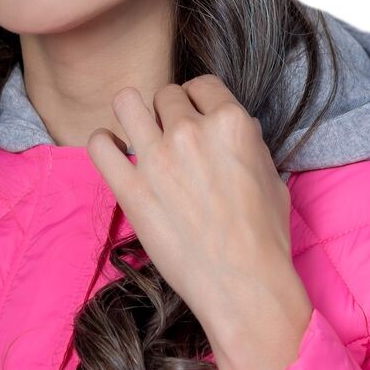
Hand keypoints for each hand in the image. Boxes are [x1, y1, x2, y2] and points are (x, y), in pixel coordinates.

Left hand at [86, 74, 305, 348]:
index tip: (195, 117)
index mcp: (231, 122)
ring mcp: (157, 158)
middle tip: (172, 139)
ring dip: (132, 113)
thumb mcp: (271, 175)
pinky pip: (99, 144)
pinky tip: (114, 153)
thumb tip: (235, 126)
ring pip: (127, 102)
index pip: (202, 84)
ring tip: (136, 132)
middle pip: (166, 95)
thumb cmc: (264, 236)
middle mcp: (191, 131)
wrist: (243, 284)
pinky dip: (103, 143)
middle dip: (169, 112)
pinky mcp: (130, 188)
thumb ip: (249, 141)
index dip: (198, 100)